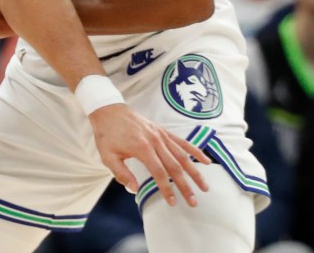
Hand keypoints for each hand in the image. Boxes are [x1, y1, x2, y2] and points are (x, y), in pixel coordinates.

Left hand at [88, 104, 210, 206]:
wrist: (109, 111)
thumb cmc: (107, 135)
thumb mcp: (107, 156)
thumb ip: (121, 174)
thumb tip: (134, 189)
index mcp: (142, 148)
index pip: (159, 172)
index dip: (166, 189)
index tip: (173, 202)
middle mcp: (155, 141)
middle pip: (174, 167)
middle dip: (185, 186)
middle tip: (193, 202)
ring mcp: (161, 135)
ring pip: (183, 155)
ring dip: (194, 172)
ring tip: (204, 187)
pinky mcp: (163, 130)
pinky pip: (182, 142)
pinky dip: (195, 151)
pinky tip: (206, 161)